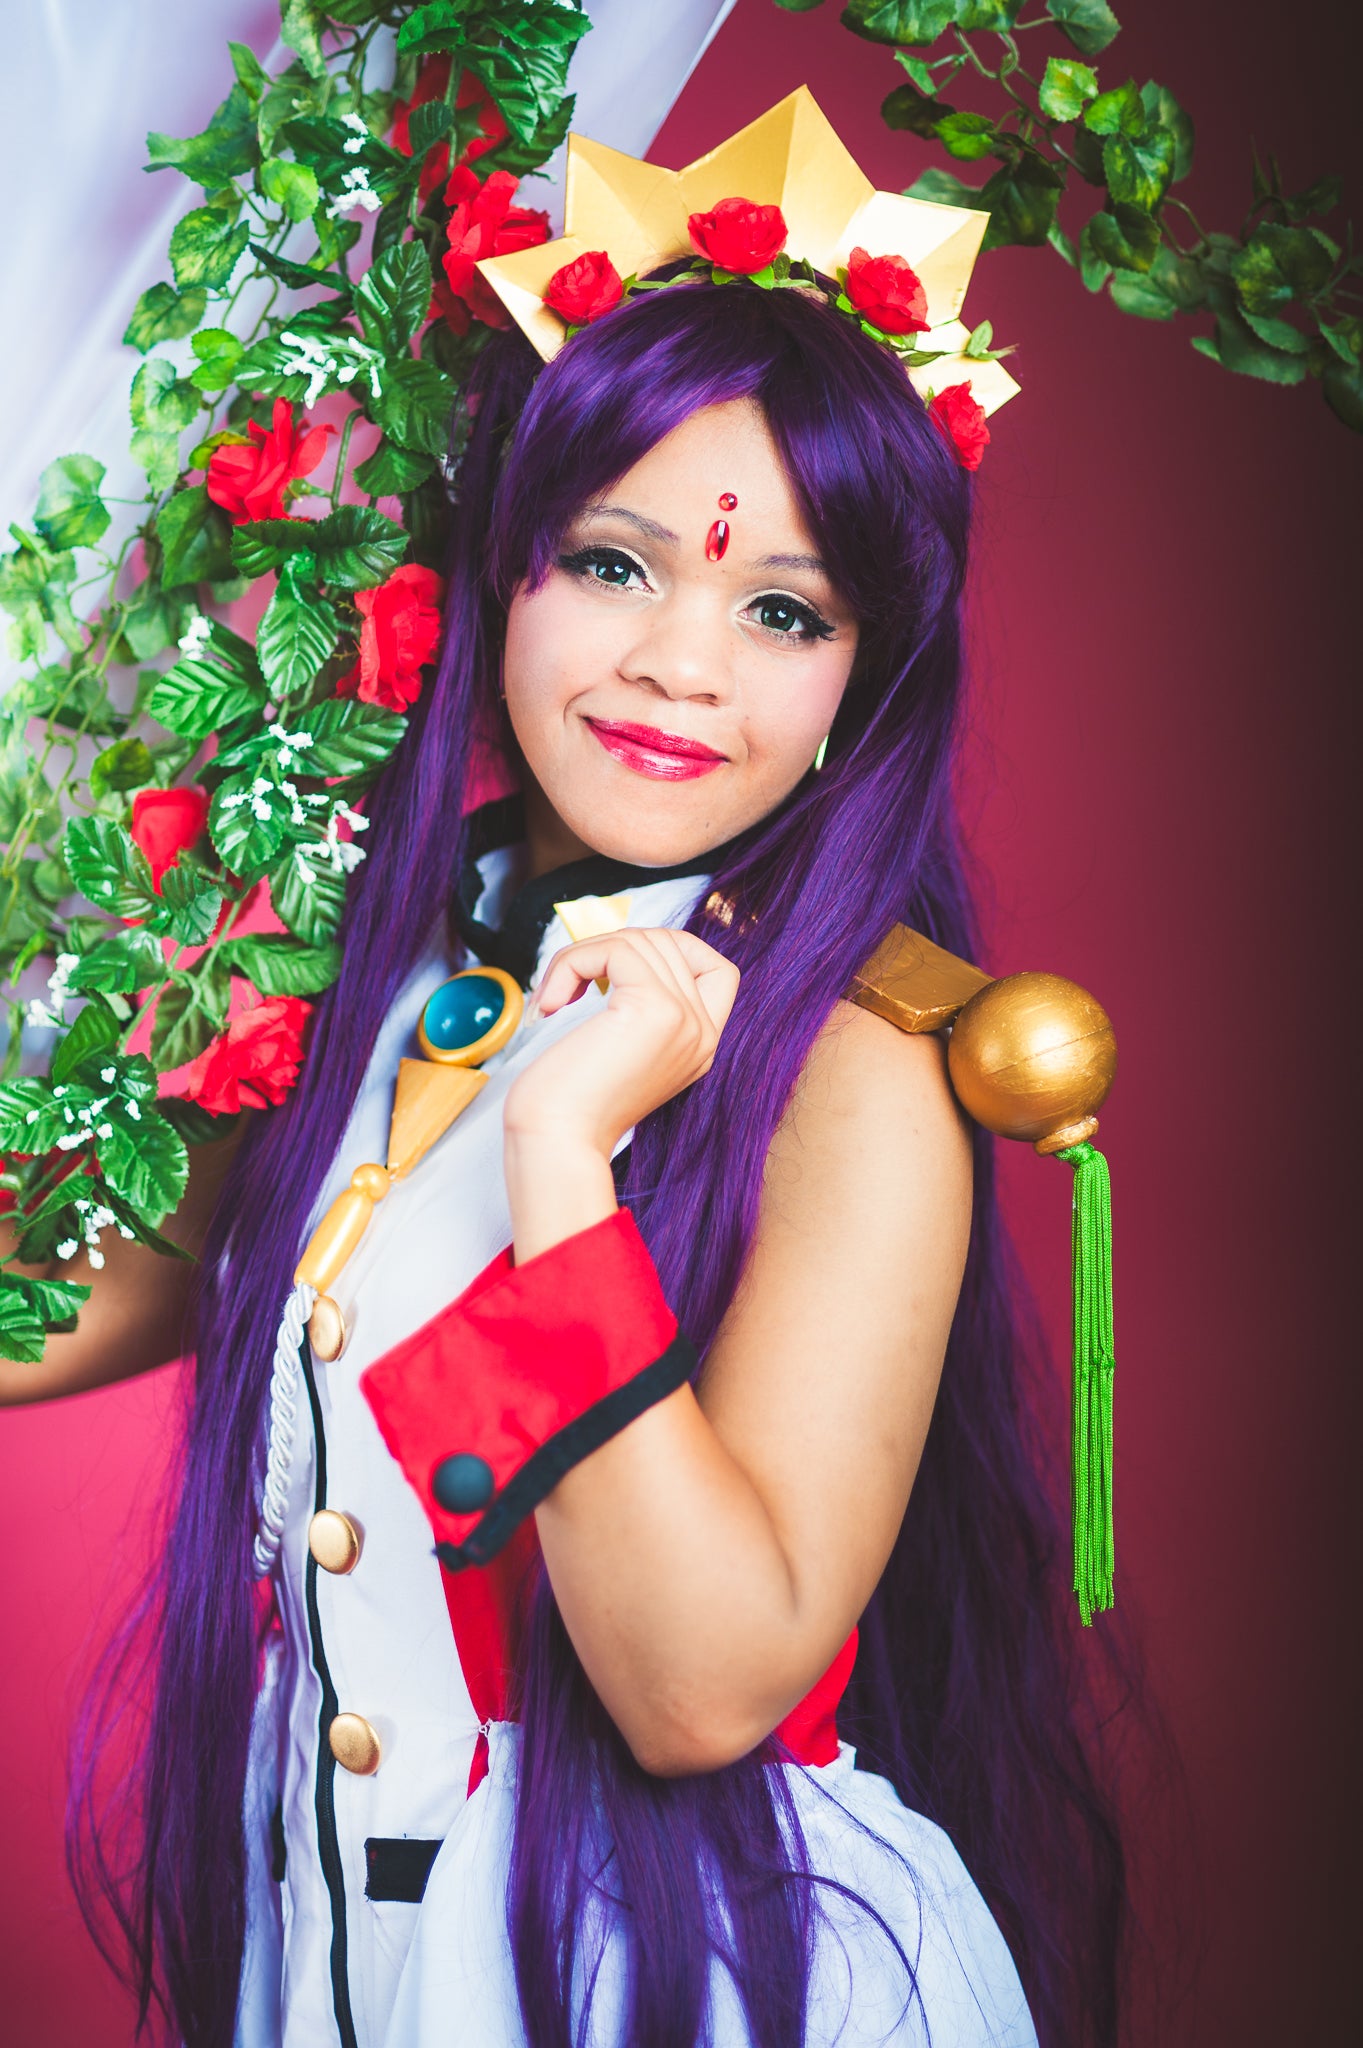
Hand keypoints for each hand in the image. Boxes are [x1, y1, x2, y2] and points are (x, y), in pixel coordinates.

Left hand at [505, 926, 739, 1158]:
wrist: (556, 1143)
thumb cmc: (568, 1104)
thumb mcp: (620, 1050)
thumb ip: (637, 1007)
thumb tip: (617, 955)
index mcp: (700, 1045)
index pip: (716, 968)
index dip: (669, 950)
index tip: (615, 973)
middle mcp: (702, 1033)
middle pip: (668, 942)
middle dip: (608, 949)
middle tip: (567, 986)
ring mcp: (686, 1020)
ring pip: (638, 940)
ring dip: (581, 956)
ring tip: (553, 998)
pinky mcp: (656, 1010)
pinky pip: (615, 949)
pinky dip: (573, 962)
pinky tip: (551, 1003)